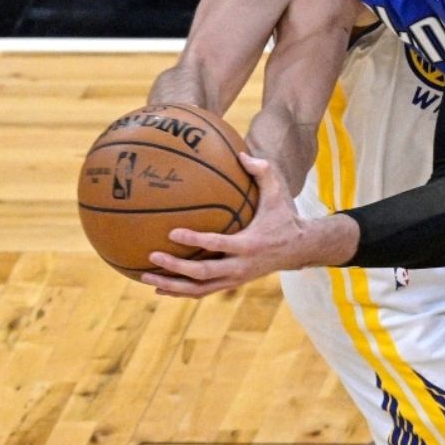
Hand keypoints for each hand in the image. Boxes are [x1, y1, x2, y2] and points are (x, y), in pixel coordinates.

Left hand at [141, 152, 342, 297]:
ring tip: (145, 276)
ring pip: (199, 288)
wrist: (299, 249)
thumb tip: (241, 153)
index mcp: (249, 244)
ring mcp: (235, 278)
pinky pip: (202, 291)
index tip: (172, 231)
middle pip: (203, 272)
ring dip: (172, 284)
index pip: (218, 243)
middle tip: (152, 256)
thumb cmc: (284, 217)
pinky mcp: (231, 283)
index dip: (195, 239)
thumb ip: (262, 172)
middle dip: (175, 267)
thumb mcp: (278, 193)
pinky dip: (181, 291)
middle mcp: (241, 265)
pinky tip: (159, 287)